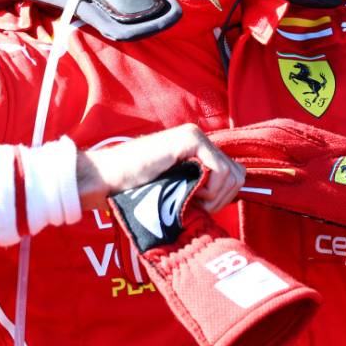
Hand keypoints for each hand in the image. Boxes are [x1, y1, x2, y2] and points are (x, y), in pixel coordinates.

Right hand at [76, 123, 244, 212]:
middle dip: (221, 199)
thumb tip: (230, 199)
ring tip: (189, 199)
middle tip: (197, 206)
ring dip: (214, 196)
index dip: (222, 198)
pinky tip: (189, 193)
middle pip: (238, 174)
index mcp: (198, 150)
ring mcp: (195, 137)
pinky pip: (220, 170)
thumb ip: (199, 188)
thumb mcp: (176, 190)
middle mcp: (199, 139)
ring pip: (232, 174)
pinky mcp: (189, 140)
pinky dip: (209, 189)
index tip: (201, 208)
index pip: (233, 174)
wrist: (107, 180)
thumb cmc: (136, 191)